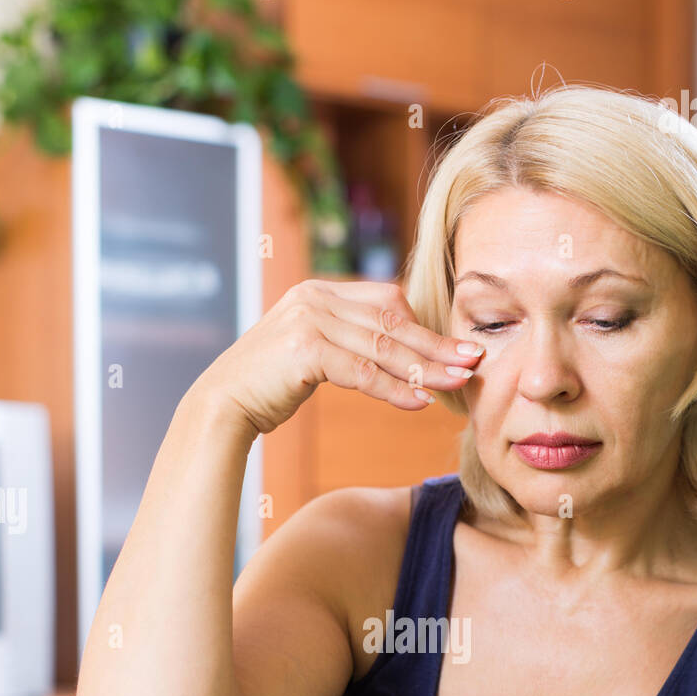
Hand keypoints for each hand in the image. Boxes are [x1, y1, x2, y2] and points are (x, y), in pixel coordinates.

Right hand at [190, 277, 485, 435]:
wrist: (223, 404)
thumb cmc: (270, 385)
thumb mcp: (312, 350)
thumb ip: (346, 340)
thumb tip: (395, 349)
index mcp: (320, 290)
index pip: (386, 301)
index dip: (425, 326)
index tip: (457, 347)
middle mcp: (315, 297)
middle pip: (391, 322)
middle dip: (436, 344)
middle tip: (473, 360)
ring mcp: (309, 320)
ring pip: (382, 346)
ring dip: (425, 367)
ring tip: (458, 382)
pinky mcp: (305, 350)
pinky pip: (363, 372)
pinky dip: (394, 388)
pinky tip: (419, 401)